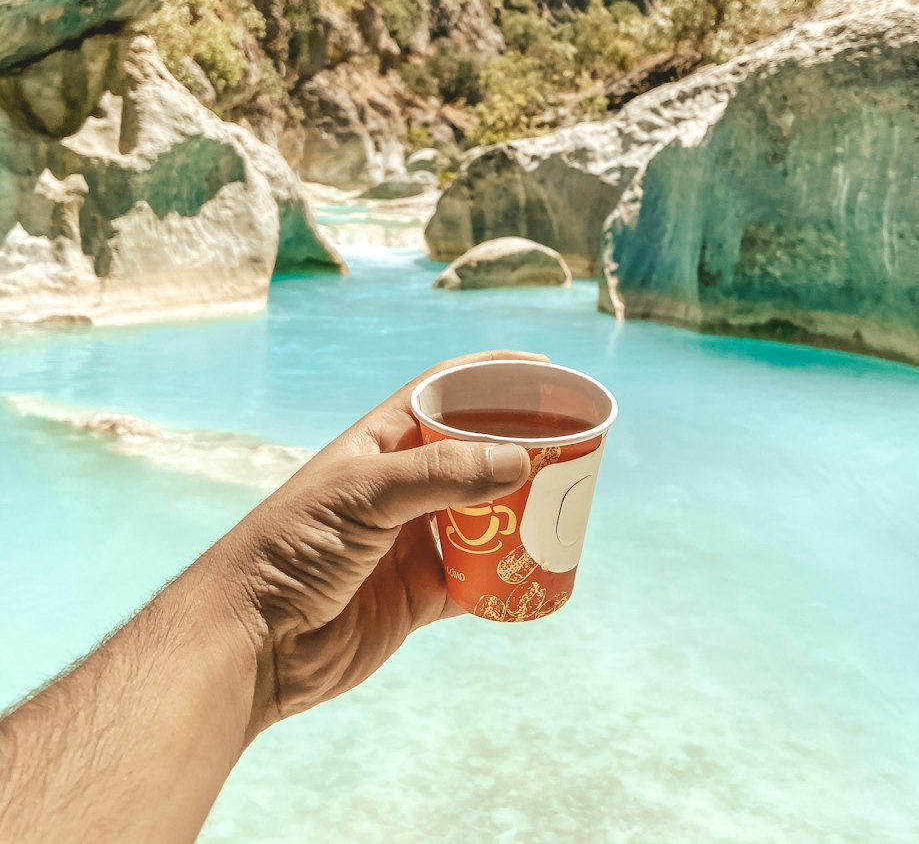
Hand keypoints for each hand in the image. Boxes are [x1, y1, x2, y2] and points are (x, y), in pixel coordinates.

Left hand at [214, 351, 539, 737]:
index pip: (443, 392)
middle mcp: (399, 487)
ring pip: (483, 515)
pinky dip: (507, 574)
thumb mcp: (363, 496)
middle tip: (573, 446)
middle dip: (521, 447)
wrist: (250, 644)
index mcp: (380, 445)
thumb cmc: (290, 549)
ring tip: (569, 502)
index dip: (491, 376)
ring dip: (522, 510)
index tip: (544, 369)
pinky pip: (477, 578)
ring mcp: (411, 541)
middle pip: (474, 453)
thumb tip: (517, 458)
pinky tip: (539, 566)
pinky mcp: (418, 595)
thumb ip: (439, 476)